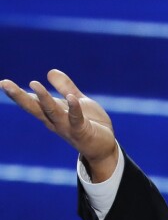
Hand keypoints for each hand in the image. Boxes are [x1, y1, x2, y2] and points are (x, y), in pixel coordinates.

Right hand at [1, 69, 117, 181]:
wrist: (105, 148)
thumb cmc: (91, 124)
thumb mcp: (78, 101)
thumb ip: (65, 87)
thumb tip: (50, 71)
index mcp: (52, 113)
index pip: (32, 102)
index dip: (17, 93)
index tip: (2, 82)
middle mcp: (56, 121)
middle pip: (35, 107)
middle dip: (20, 96)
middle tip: (4, 84)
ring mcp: (68, 127)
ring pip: (52, 112)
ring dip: (43, 99)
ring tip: (34, 84)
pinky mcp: (82, 132)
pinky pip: (76, 119)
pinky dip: (73, 109)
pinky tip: (70, 98)